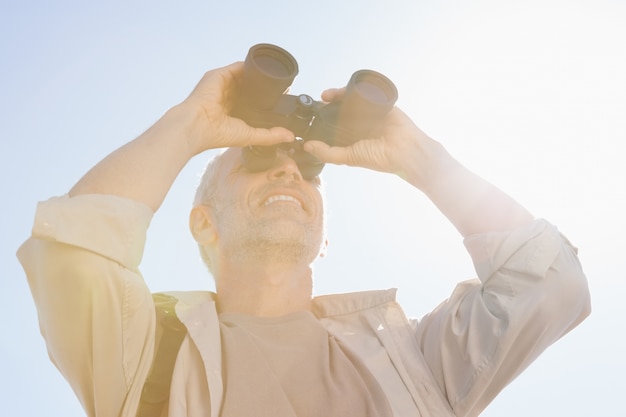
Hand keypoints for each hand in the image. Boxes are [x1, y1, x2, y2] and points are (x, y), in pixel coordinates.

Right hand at [181, 62, 294, 153]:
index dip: (266, 100)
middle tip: (283, 86)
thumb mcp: (249, 135)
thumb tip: (290, 137)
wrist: (197, 125)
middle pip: (250, 87)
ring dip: (259, 75)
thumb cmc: (217, 134)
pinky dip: (251, 66)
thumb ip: (270, 135)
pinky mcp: (220, 75)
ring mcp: (223, 84)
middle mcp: (228, 97)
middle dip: (265, 87)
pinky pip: (239, 66)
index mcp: (232, 112)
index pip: (252, 102)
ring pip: (246, 76)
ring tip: (277, 76)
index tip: (282, 98)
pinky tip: (263, 68)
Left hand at [302, 87, 446, 191]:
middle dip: (328, 104)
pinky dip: (354, 90)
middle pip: (340, 109)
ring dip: (338, 95)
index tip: (309, 115)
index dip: (322, 119)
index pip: (334, 124)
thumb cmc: (380, 158)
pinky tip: (342, 91)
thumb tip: (307, 146)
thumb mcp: (349, 157)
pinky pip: (365, 93)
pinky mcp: (380, 103)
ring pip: (351, 100)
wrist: (406, 150)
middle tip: (317, 101)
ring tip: (326, 95)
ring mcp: (370, 112)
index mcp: (353, 137)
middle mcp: (360, 124)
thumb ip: (328, 153)